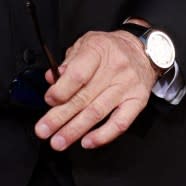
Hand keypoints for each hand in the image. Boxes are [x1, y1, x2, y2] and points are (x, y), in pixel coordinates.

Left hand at [34, 29, 156, 150]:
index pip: (78, 74)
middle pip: (83, 98)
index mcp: (98, 50)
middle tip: (44, 131)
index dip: (61, 90)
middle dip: (60, 117)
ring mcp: (127, 87)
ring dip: (75, 130)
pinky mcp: (137, 102)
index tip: (49, 100)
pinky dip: (102, 136)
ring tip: (59, 141)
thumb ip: (68, 62)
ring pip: (97, 113)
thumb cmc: (110, 49)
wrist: (142, 52)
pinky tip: (87, 142)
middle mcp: (114, 69)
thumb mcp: (86, 44)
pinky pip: (120, 123)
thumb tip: (52, 79)